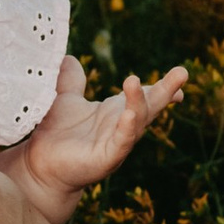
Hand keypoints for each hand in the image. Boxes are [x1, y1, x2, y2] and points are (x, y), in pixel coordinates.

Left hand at [10, 56, 186, 223]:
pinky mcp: (105, 160)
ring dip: (139, 102)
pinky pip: (121, 143)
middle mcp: (121, 126)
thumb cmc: (56, 135)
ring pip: (137, 122)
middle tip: (183, 71)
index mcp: (116, 111)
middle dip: (166, 90)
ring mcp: (116, 144)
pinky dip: (127, 129)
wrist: (40, 166)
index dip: (163, 86)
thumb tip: (68, 57)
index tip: (181, 73)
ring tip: (133, 81)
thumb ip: (70, 80)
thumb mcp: (65, 100)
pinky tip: (129, 115)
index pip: (145, 96)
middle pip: (150, 106)